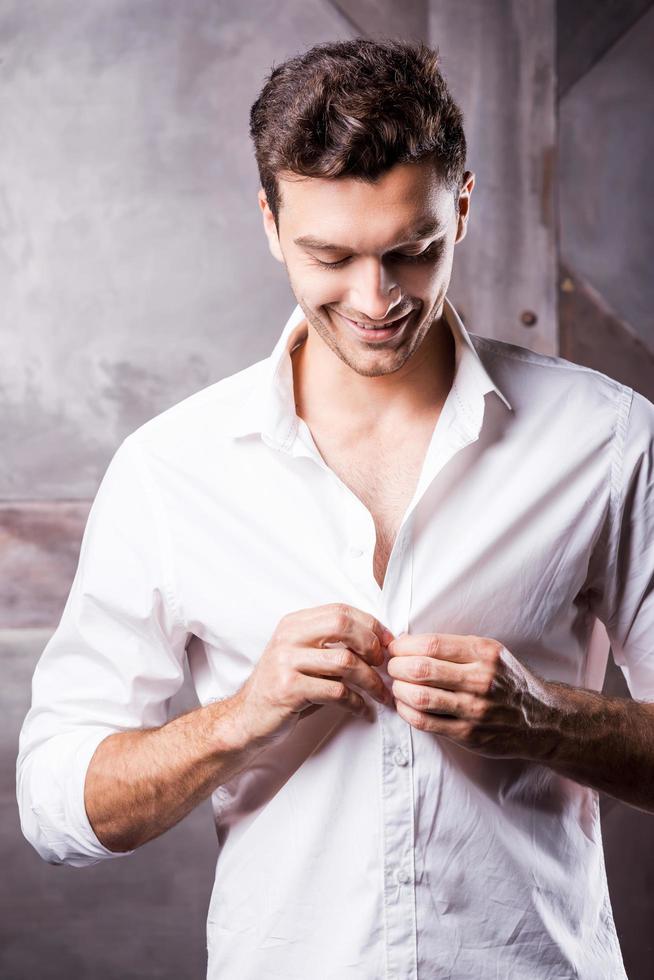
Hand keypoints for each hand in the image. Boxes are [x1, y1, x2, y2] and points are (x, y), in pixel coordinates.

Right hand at [235, 603, 394, 748]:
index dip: (370, 624)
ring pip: (345, 661)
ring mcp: (286, 662)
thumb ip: (329, 645)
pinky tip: (362, 709)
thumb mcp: (302, 656)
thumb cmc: (283, 688)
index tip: (387, 643)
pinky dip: (356, 702)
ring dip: (371, 681)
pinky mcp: (289, 690)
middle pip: (342, 626)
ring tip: (381, 694)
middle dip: (371, 645)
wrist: (247, 718)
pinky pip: (336, 691)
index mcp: (294, 624)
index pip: (340, 610)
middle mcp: (288, 638)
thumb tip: (377, 642)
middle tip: (384, 665)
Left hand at [387, 632, 552, 758]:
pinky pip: (426, 722)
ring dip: (398, 689)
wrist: (542, 720)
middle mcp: (481, 679)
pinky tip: (403, 704)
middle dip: (396, 666)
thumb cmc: (507, 681)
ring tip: (395, 685)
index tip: (395, 648)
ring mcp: (475, 709)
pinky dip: (406, 711)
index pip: (430, 645)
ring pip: (420, 697)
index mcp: (484, 653)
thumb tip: (408, 643)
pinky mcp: (468, 734)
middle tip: (391, 666)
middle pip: (421, 669)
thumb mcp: (492, 653)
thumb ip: (456, 647)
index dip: (404, 646)